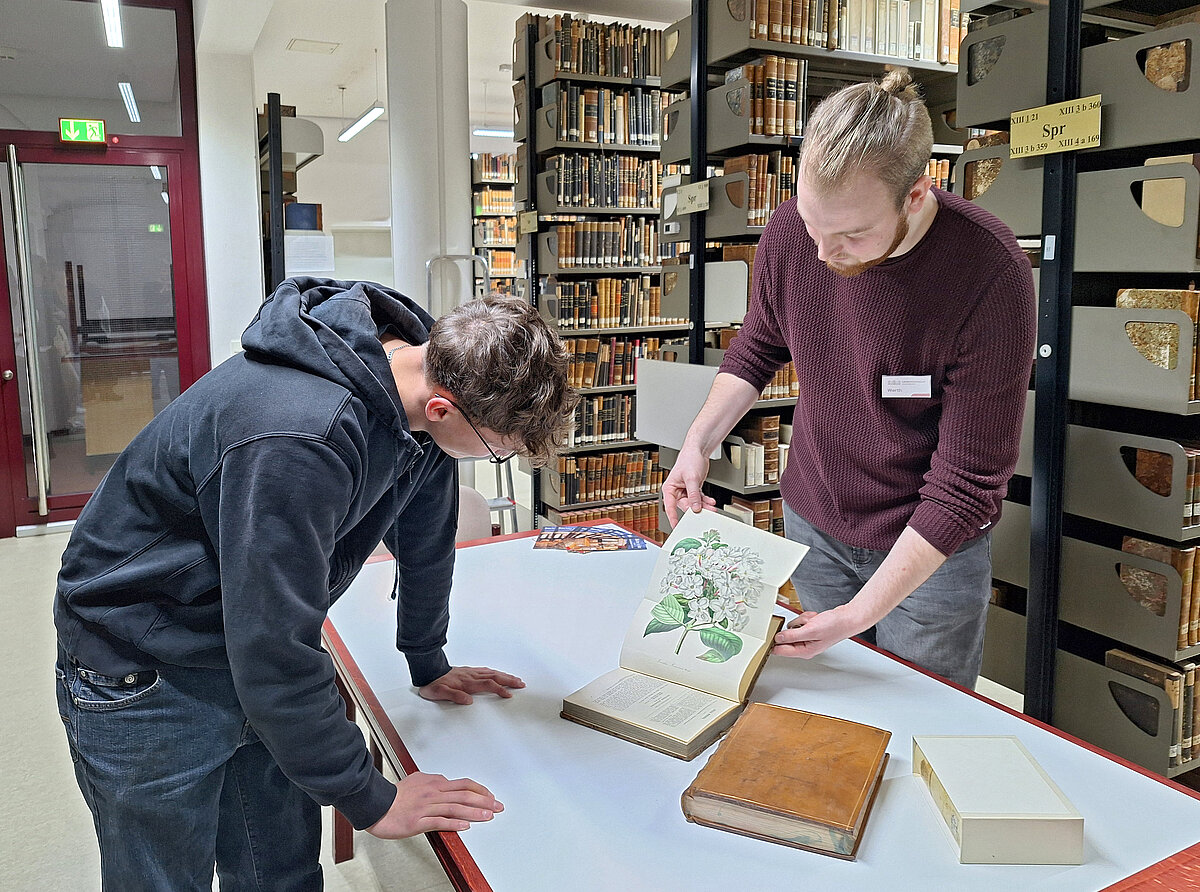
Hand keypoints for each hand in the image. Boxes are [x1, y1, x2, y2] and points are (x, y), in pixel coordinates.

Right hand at [366, 772, 502, 837]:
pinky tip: (465, 825)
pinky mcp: (418, 821)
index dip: (480, 790)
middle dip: (485, 801)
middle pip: (464, 795)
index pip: (464, 784)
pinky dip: (454, 823)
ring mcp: (426, 807)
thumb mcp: (417, 781)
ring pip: (455, 807)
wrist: (377, 805)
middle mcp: (433, 793)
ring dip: (475, 812)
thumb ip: (434, 782)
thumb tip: (446, 782)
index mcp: (435, 783)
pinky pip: (439, 821)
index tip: (491, 797)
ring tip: (488, 816)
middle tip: (498, 807)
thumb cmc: (395, 796)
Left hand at [418, 666, 524, 704]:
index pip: (488, 685)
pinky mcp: (468, 671)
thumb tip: (468, 700)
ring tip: (515, 679)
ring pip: (492, 673)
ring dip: (505, 676)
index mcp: (467, 683)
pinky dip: (495, 672)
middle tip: (521, 684)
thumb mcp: (440, 693)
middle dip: (509, 681)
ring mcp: (471, 672)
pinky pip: (486, 670)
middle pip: (495, 677)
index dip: (500, 690)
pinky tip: (498, 673)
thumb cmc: (434, 684)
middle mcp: (471, 676)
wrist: (428, 671)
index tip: (509, 694)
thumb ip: (454, 696)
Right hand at [661, 445, 715, 526]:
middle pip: (685, 506)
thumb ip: (693, 494)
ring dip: (703, 506)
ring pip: (694, 503)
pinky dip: (705, 501)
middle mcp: (676, 491)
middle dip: (696, 510)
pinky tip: (711, 501)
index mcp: (670, 488)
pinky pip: (699, 499)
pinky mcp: (693, 489)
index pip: (670, 506)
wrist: (698, 451)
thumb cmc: (689, 460)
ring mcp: (685, 491)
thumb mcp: (691, 478)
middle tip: (705, 513)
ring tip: (711, 507)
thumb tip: (695, 508)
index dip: (673, 517)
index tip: (676, 526)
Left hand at [772, 605, 870, 659]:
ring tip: (813, 620)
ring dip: (802, 620)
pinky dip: (807, 618)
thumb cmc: (835, 626)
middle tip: (806, 624)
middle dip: (795, 626)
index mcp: (804, 651)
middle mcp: (805, 646)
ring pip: (794, 626)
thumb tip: (777, 639)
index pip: (781, 651)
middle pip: (787, 636)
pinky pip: (801, 622)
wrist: (848, 618)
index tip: (764, 638)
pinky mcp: (810, 630)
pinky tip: (816, 618)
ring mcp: (808, 638)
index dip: (772, 644)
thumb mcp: (810, 630)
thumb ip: (792, 636)